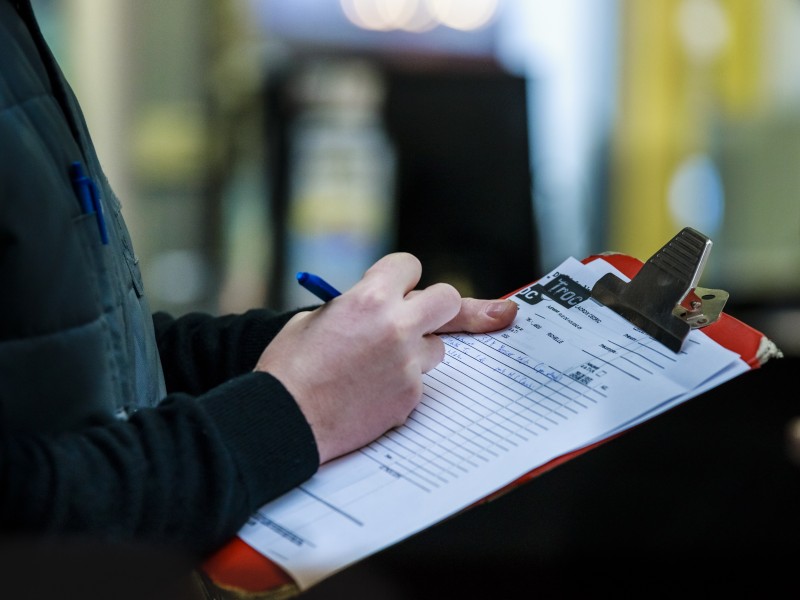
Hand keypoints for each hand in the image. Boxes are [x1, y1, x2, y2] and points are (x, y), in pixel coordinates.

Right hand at [254, 252, 517, 463]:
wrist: (283, 421)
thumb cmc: (290, 367)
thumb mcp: (315, 318)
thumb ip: (356, 305)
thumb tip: (381, 305)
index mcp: (370, 299)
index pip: (410, 266)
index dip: (399, 277)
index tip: (392, 288)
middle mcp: (397, 327)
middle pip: (447, 299)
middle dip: (434, 304)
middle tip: (415, 315)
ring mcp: (408, 365)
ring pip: (436, 346)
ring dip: (417, 349)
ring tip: (379, 363)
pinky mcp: (410, 397)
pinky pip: (418, 381)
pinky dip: (400, 384)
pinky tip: (369, 392)